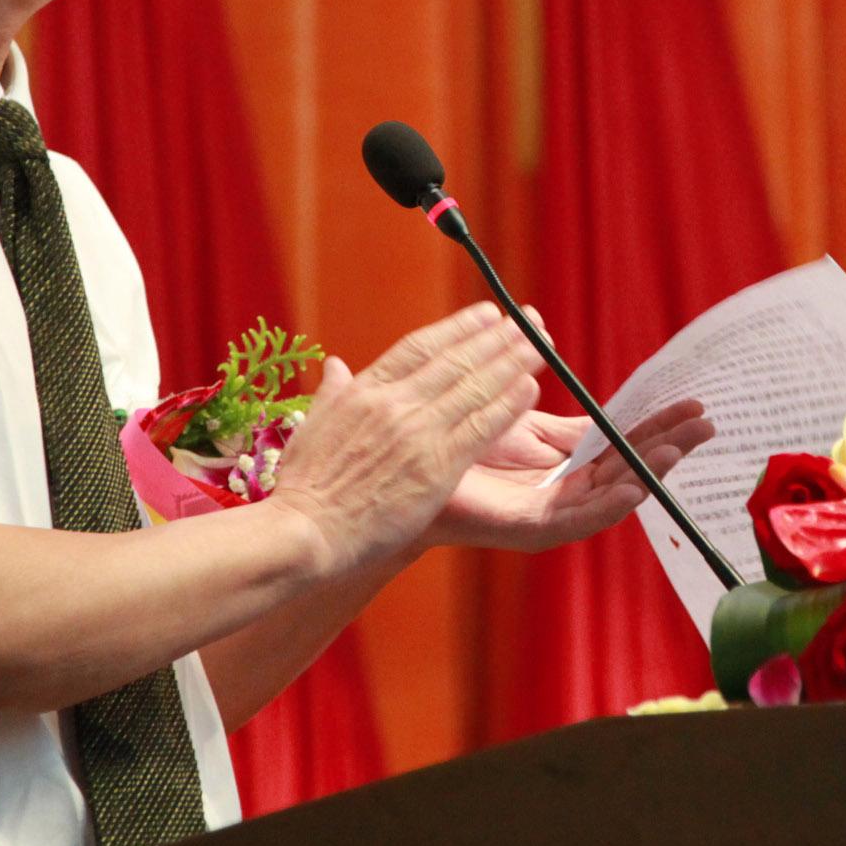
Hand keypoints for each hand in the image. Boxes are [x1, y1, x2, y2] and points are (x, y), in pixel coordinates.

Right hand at [266, 303, 544, 574]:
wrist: (305, 532)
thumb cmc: (304, 488)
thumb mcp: (312, 427)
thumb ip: (332, 392)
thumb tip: (335, 365)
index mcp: (364, 390)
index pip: (420, 346)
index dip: (458, 327)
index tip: (486, 314)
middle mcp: (394, 403)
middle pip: (456, 359)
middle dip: (496, 338)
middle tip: (527, 321)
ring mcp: (416, 433)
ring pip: (475, 387)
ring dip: (512, 362)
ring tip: (541, 345)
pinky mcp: (436, 467)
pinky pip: (481, 428)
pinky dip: (507, 405)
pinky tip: (529, 388)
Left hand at [425, 400, 713, 552]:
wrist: (402, 470)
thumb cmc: (451, 440)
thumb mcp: (506, 409)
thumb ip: (535, 382)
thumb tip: (547, 333)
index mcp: (563, 458)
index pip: (621, 439)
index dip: (656, 422)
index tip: (692, 403)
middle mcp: (565, 486)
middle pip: (629, 465)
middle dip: (668, 444)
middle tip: (706, 422)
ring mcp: (551, 510)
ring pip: (613, 492)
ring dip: (648, 471)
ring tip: (678, 448)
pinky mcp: (531, 528)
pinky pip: (579, 519)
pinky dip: (610, 504)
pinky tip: (636, 487)